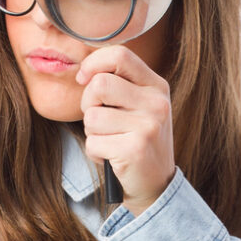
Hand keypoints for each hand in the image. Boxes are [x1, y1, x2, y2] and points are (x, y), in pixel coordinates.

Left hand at [76, 45, 174, 215]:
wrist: (155, 185)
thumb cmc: (136, 141)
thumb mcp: (137, 107)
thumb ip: (118, 85)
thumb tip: (83, 73)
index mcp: (156, 86)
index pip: (120, 55)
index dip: (93, 64)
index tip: (83, 79)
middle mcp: (157, 103)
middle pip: (99, 84)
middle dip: (88, 104)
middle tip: (98, 121)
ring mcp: (148, 126)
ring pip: (92, 117)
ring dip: (92, 133)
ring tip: (110, 142)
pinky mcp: (135, 149)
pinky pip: (93, 142)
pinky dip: (95, 153)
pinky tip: (112, 158)